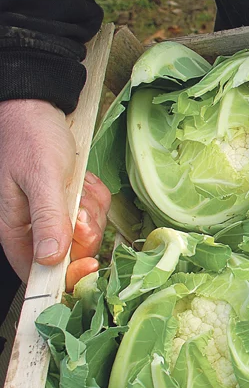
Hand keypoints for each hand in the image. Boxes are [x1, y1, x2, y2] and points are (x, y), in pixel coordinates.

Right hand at [0, 100, 110, 291]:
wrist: (39, 111)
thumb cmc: (31, 139)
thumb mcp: (42, 177)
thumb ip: (46, 218)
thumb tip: (49, 259)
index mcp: (15, 231)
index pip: (40, 273)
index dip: (67, 276)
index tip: (90, 261)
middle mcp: (33, 229)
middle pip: (72, 255)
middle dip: (84, 230)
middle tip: (79, 205)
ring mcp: (54, 217)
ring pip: (87, 234)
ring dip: (91, 209)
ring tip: (78, 185)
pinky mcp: (70, 205)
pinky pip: (94, 214)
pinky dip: (95, 197)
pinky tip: (84, 180)